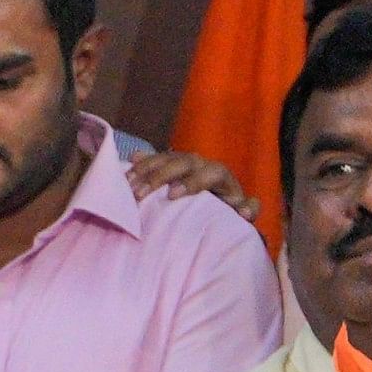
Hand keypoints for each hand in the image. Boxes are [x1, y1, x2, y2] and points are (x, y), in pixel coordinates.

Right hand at [124, 147, 259, 222]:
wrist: (215, 204)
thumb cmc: (226, 212)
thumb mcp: (239, 214)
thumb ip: (246, 211)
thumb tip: (246, 212)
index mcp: (220, 175)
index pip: (211, 171)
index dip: (192, 181)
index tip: (172, 195)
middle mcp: (200, 164)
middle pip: (183, 161)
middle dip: (161, 175)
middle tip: (142, 193)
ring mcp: (181, 163)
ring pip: (164, 158)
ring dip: (145, 171)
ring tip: (129, 188)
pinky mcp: (166, 165)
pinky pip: (151, 160)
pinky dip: (138, 166)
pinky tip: (124, 175)